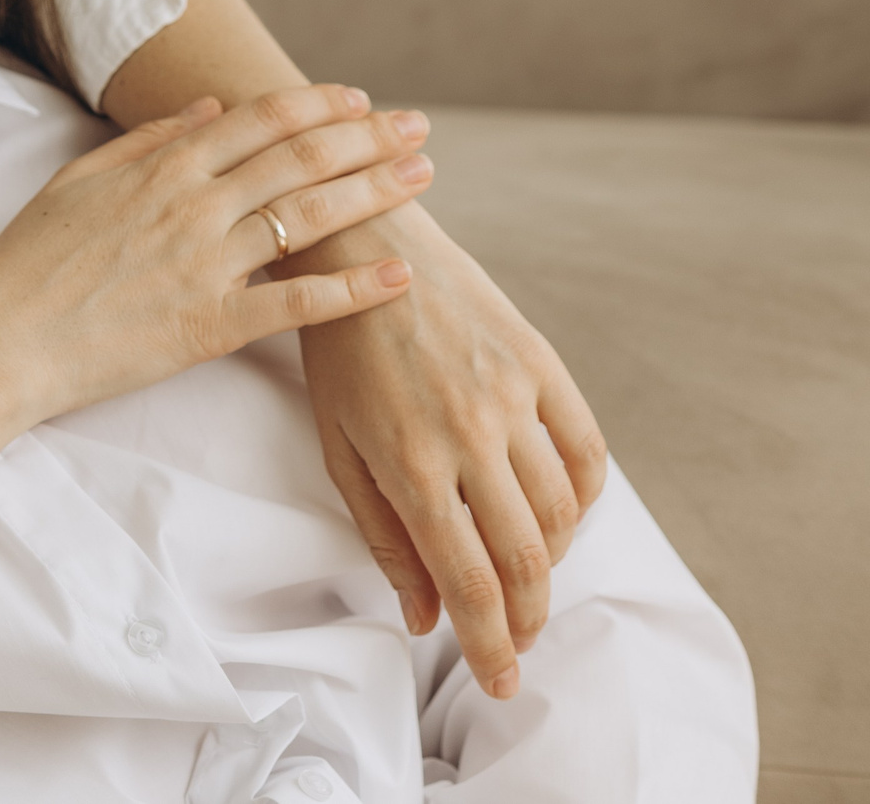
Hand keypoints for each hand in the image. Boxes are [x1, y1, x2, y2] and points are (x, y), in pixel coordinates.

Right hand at [0, 85, 434, 426]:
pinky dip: (352, 289)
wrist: (3, 338)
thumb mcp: (77, 180)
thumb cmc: (29, 260)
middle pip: (300, 160)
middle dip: (367, 138)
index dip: (319, 105)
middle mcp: (192, 207)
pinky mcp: (211, 326)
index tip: (361, 100)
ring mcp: (205, 266)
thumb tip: (210, 108)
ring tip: (420, 179)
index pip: (260, 121)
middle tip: (418, 129)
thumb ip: (146, 140)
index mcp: (162, 168)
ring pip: (308, 219)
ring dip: (373, 194)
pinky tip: (397, 275)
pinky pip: (296, 305)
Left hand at [283, 200, 607, 702]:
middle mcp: (471, 433)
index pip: (470, 580)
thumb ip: (384, 533)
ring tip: (525, 579)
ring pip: (563, 514)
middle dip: (526, 620)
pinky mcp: (542, 362)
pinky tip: (557, 515)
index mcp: (411, 461)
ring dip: (551, 563)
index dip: (490, 644)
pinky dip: (583, 499)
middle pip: (527, 560)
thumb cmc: (337, 351)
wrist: (362, 244)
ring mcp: (513, 395)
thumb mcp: (338, 446)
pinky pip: (587, 453)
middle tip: (516, 644)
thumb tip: (426, 615)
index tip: (500, 682)